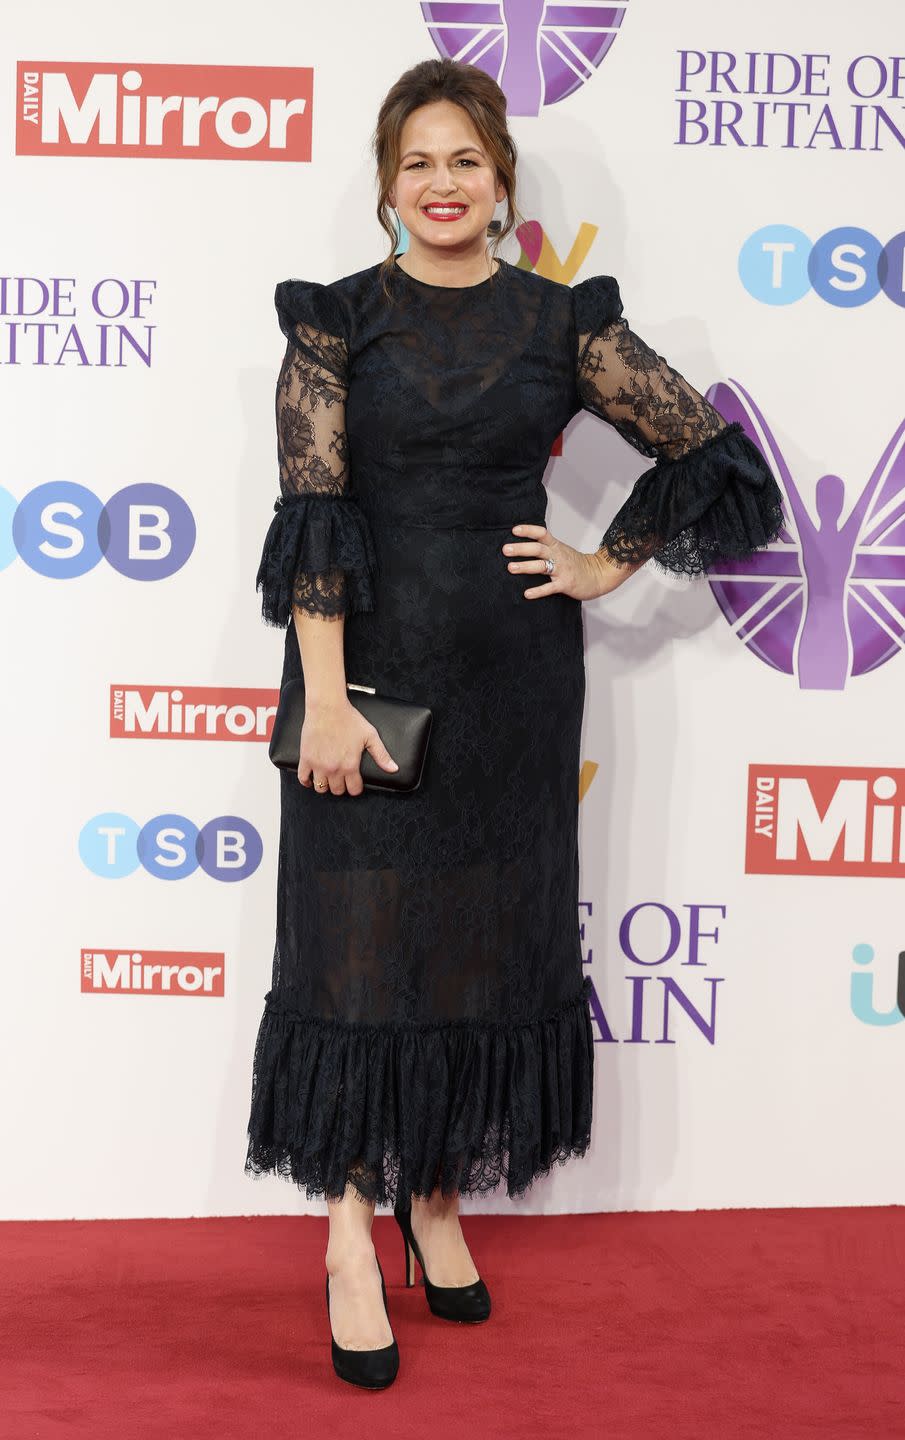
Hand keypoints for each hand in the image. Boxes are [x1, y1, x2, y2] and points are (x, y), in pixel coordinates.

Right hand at [298, 696, 398, 795]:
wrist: (328, 707)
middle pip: (337, 790)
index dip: (356, 788)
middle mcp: (334, 768)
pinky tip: (311, 779)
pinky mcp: (306, 759)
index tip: (355, 783)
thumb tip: (394, 769)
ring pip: (321, 788)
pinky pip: (303, 778)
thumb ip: (382, 755)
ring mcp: (318, 765)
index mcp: (350, 765)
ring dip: (325, 786)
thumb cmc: (349, 719)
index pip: (354, 789)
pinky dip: (307, 782)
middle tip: (342, 779)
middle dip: (341, 786)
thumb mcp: (370, 736)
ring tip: (328, 778)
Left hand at [502, 524, 633, 600]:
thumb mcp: (562, 550)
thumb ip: (546, 547)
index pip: (542, 534)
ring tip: (510, 568)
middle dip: (521, 549)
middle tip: (505, 549)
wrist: (599, 575)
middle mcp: (558, 556)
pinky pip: (550, 588)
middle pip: (538, 549)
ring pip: (542, 566)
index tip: (514, 530)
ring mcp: (562, 570)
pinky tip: (526, 594)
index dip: (528, 530)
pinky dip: (538, 591)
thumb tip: (523, 545)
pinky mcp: (565, 584)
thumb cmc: (577, 564)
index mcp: (556, 546)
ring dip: (525, 567)